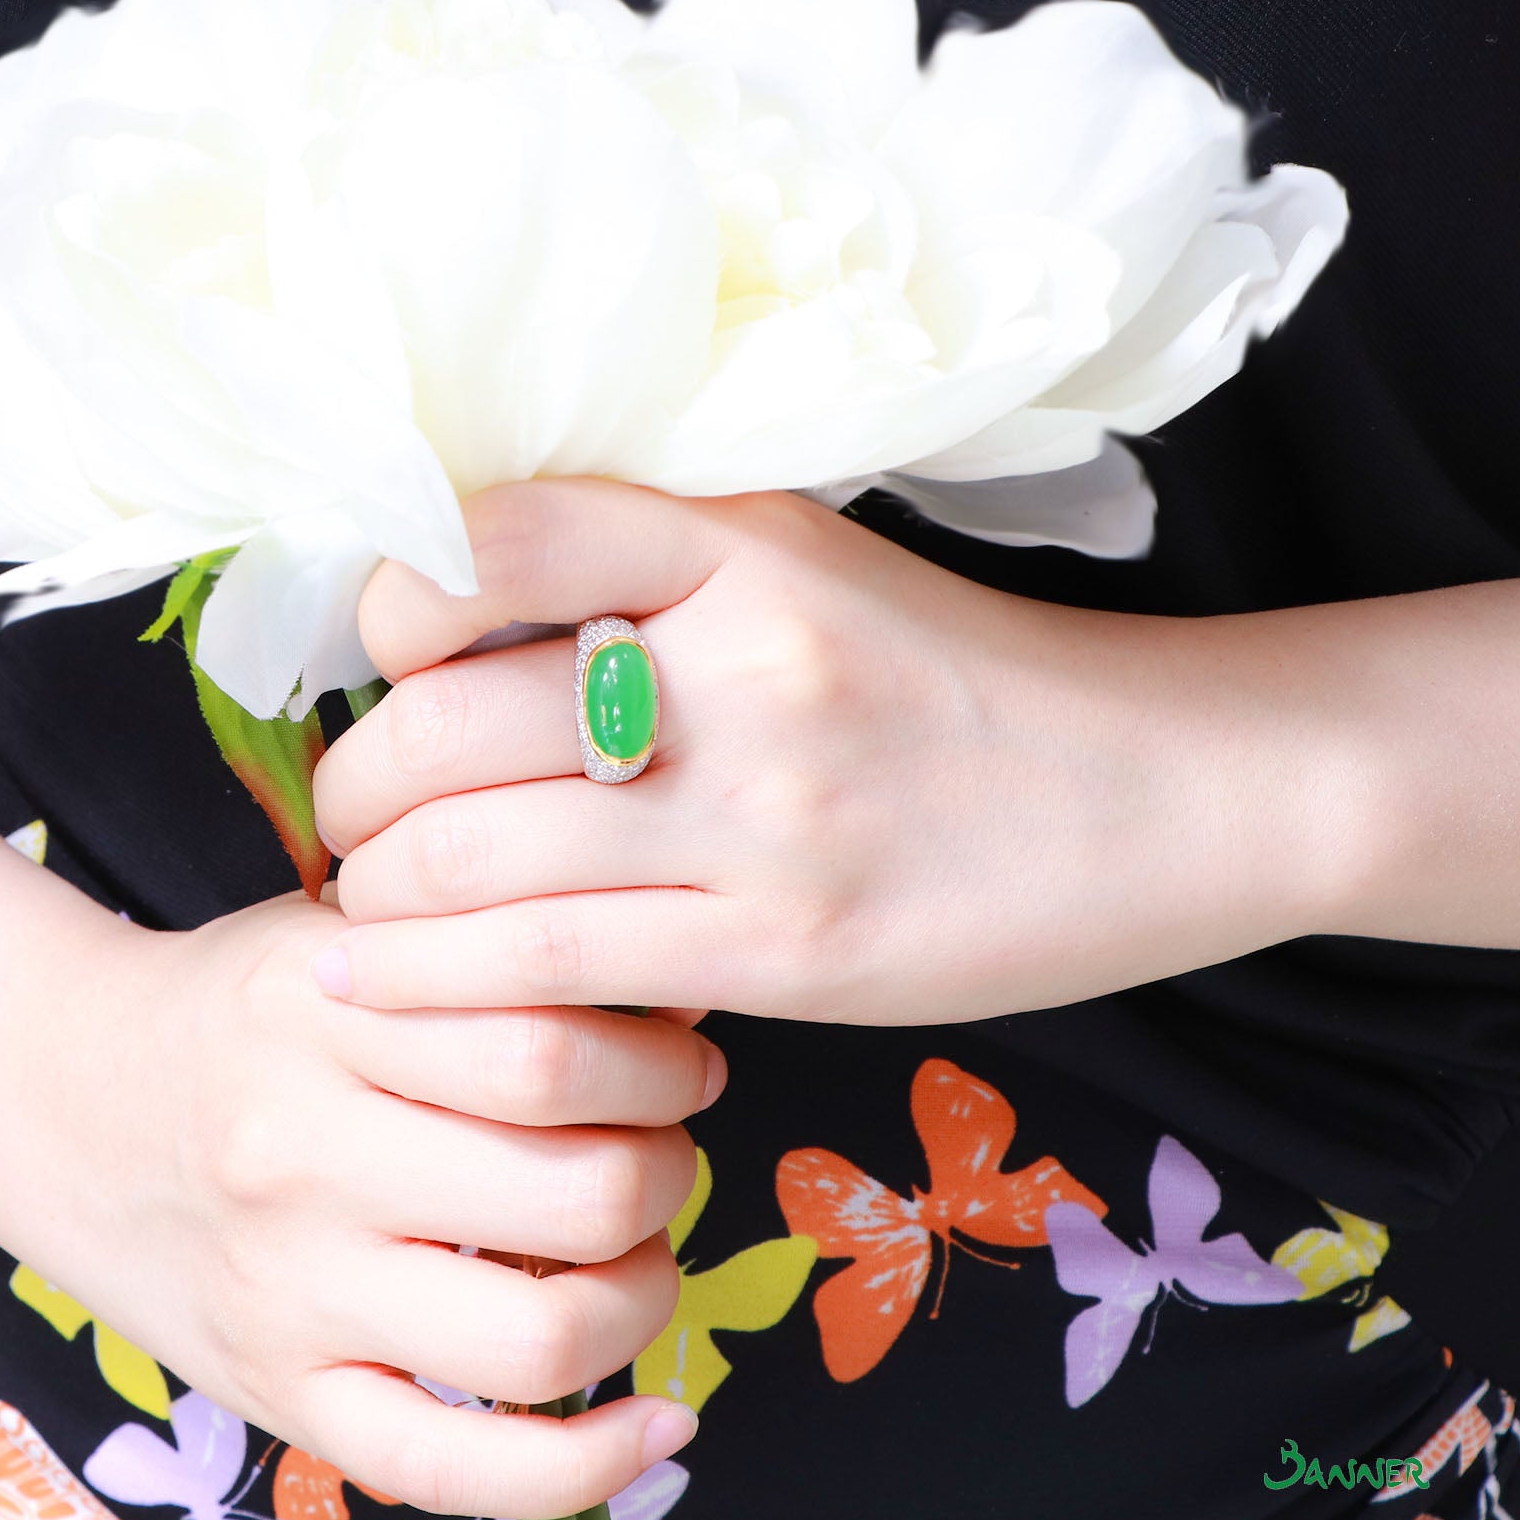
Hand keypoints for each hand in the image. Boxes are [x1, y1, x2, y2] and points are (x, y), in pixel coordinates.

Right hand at [22, 895, 715, 1517]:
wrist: (56, 1091)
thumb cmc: (237, 1004)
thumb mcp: (352, 933)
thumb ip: (491, 953)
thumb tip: (683, 1000)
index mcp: (331, 1009)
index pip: (553, 1042)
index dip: (662, 1061)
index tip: (682, 1058)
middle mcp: (305, 1151)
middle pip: (575, 1187)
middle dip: (668, 1171)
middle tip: (661, 1149)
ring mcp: (287, 1287)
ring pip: (537, 1336)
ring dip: (645, 1295)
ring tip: (637, 1252)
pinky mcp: (276, 1392)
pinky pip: (447, 1466)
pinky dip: (582, 1467)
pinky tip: (655, 1423)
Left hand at [312, 479, 1354, 1025]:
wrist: (1166, 795)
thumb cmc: (973, 683)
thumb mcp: (821, 577)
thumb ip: (661, 585)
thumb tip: (468, 638)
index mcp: (750, 548)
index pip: (495, 536)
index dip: (397, 601)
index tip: (394, 658)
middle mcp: (745, 670)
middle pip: (449, 719)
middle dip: (357, 778)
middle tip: (353, 809)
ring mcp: (765, 819)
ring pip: (473, 858)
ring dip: (378, 889)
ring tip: (369, 900)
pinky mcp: (785, 953)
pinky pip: (552, 971)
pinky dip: (438, 980)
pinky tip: (392, 983)